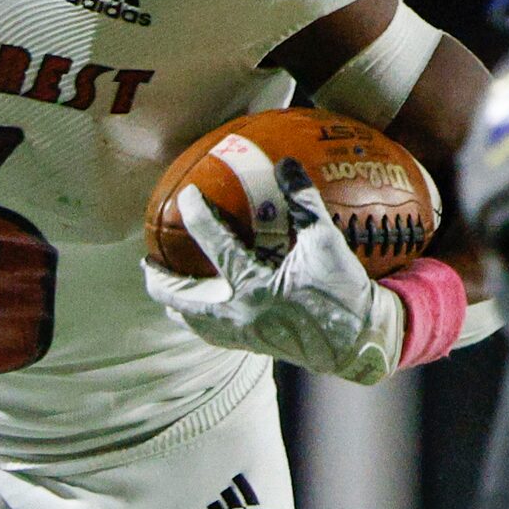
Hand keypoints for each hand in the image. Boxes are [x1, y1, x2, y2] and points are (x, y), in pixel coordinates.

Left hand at [143, 160, 403, 383]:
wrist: (361, 342)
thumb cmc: (344, 292)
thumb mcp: (327, 243)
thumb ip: (304, 203)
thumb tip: (286, 163)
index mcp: (256, 289)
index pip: (217, 247)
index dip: (199, 218)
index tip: (185, 197)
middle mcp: (243, 316)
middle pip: (186, 302)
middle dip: (161, 283)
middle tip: (148, 264)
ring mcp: (246, 335)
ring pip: (197, 324)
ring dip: (179, 305)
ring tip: (166, 292)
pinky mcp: (256, 345)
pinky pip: (217, 334)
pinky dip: (202, 320)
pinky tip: (203, 312)